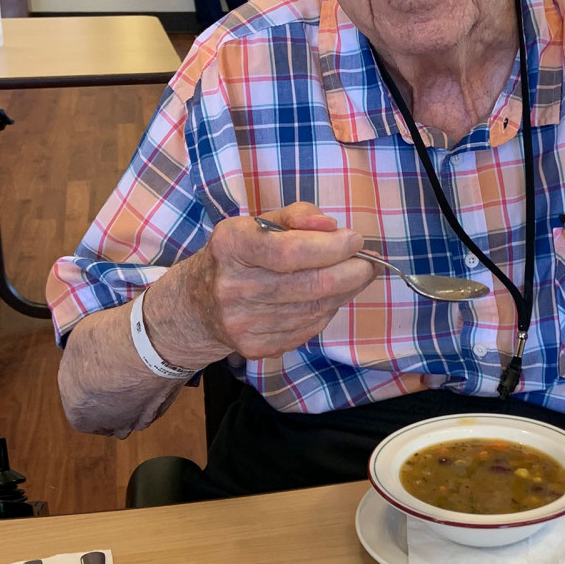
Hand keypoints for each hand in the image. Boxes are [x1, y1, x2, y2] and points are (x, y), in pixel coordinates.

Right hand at [146, 202, 374, 362]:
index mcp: (231, 246)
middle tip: (368, 263)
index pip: (289, 251)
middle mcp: (233, 287)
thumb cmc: (239, 255)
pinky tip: (329, 297)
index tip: (356, 240)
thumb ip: (297, 216)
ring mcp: (243, 323)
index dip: (330, 248)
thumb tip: (331, 226)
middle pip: (309, 285)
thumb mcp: (258, 222)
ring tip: (354, 276)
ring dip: (344, 292)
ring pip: (315, 309)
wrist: (196, 305)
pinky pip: (308, 328)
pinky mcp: (255, 347)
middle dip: (351, 272)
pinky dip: (327, 311)